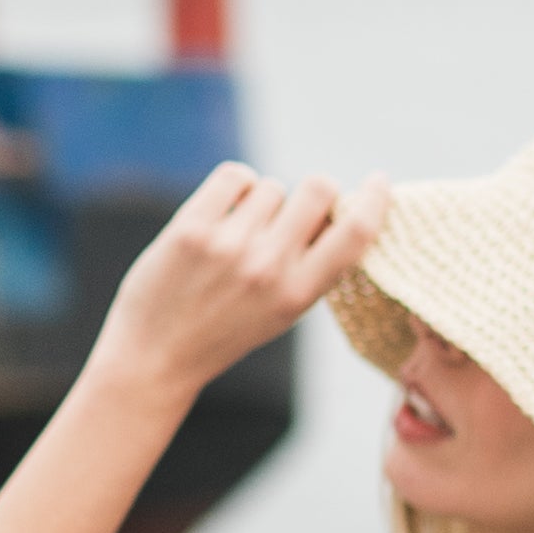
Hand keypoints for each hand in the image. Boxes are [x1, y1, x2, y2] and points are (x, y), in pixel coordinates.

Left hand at [97, 164, 389, 398]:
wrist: (154, 356)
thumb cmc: (222, 331)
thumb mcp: (281, 312)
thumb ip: (310, 266)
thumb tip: (336, 206)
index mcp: (298, 294)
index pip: (355, 234)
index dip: (374, 200)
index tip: (379, 181)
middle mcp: (269, 267)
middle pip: (318, 189)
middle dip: (314, 192)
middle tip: (293, 212)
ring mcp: (230, 246)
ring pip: (271, 185)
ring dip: (261, 202)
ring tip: (238, 237)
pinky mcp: (192, 228)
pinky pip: (234, 176)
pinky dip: (233, 188)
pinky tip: (221, 214)